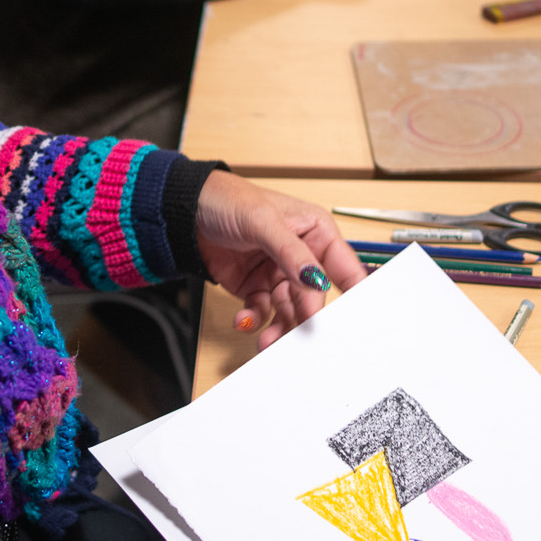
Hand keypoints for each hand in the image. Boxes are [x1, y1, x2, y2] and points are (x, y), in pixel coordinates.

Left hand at [194, 171, 365, 346]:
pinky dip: (254, 321)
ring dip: (280, 328)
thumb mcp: (263, 221)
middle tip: (301, 338)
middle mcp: (301, 257)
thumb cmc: (229, 200)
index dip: (353, 293)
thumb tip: (315, 279)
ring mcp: (278, 274)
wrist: (186, 211)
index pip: (343, 266)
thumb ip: (291, 252)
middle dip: (306, 318)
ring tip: (268, 340)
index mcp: (315, 233)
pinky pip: (262, 312)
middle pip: (314, 297)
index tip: (353, 320)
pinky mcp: (256, 288)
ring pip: (289, 310)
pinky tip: (245, 321)